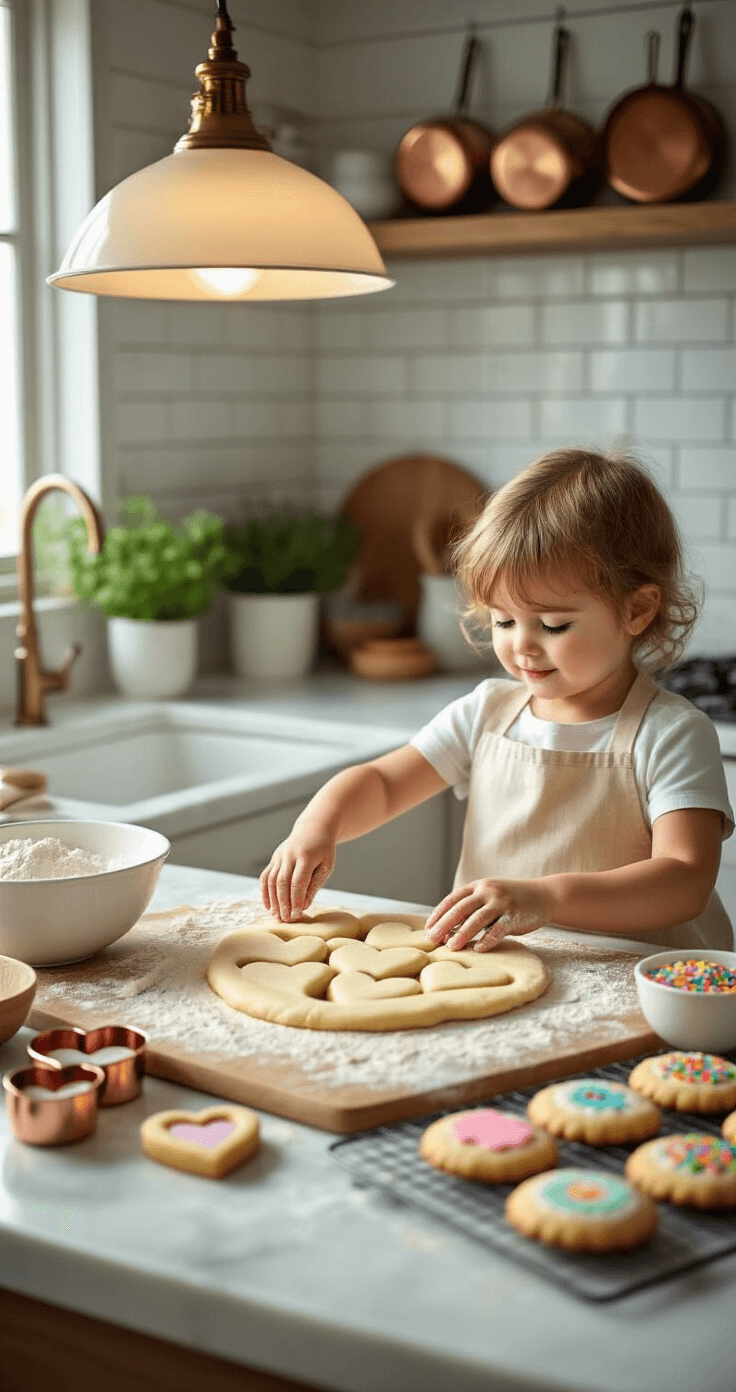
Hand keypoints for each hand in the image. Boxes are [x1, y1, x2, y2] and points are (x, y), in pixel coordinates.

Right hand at [260, 826, 335, 921]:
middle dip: (283, 903)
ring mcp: (279, 856)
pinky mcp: (274, 858)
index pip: (298, 881)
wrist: (313, 829)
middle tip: (286, 920)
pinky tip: (268, 906)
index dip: (296, 900)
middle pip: (282, 882)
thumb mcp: (325, 867)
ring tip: (278, 916)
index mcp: (306, 856)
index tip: (297, 915)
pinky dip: (264, 892)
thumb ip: (313, 886)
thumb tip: (303, 906)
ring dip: (273, 900)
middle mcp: (289, 855)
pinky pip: (265, 877)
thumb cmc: (323, 851)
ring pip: (271, 881)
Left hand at [424, 878, 551, 951]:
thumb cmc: (511, 900)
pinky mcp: (514, 915)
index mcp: (478, 886)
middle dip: (444, 925)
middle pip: (460, 908)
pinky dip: (487, 940)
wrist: (544, 895)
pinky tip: (477, 950)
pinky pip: (498, 929)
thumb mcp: (489, 897)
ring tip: (451, 947)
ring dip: (462, 934)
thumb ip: (471, 909)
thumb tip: (447, 931)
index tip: (427, 929)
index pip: (452, 900)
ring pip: (477, 919)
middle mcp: (488, 891)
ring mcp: (502, 902)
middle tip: (432, 939)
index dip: (438, 914)